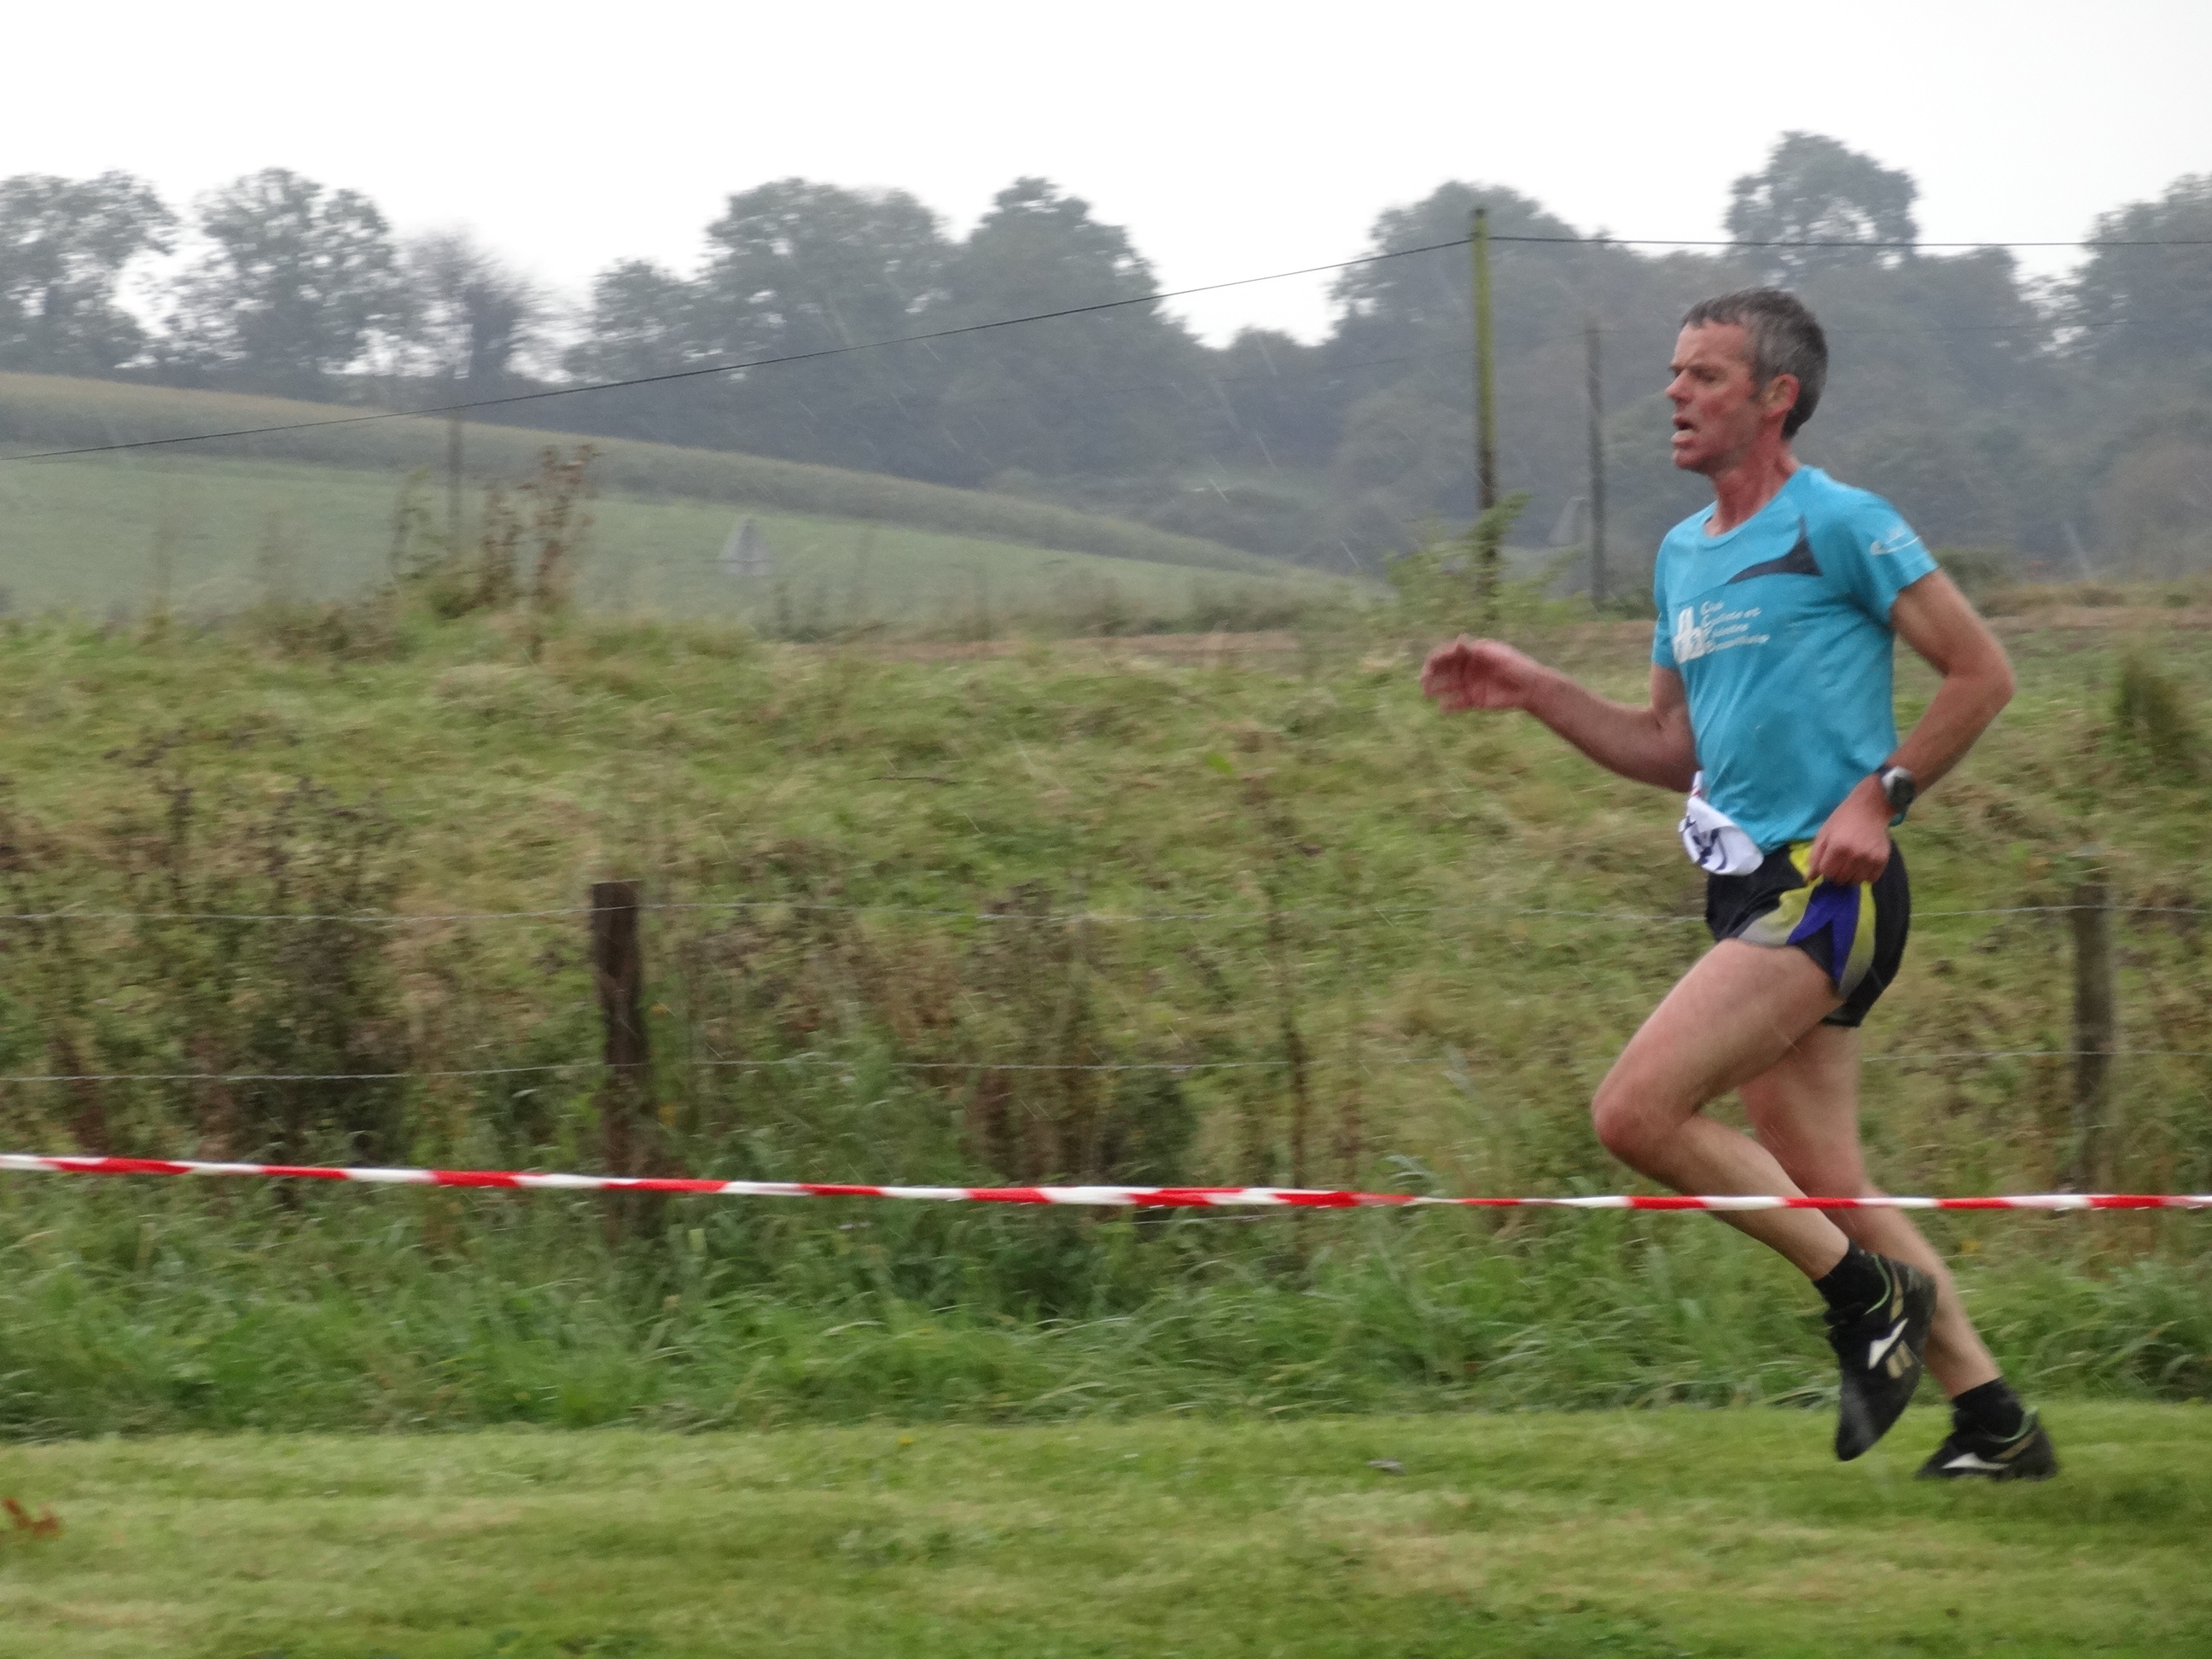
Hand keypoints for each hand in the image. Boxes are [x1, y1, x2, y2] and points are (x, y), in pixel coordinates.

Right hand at [1419, 636, 1543, 712]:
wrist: (1529, 686)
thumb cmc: (1513, 665)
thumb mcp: (1493, 654)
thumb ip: (1474, 650)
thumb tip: (1458, 639)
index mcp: (1471, 653)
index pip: (1448, 654)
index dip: (1437, 658)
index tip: (1430, 665)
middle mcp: (1467, 668)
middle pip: (1444, 670)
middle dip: (1431, 674)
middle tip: (1423, 680)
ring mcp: (1469, 684)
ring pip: (1447, 686)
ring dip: (1436, 689)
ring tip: (1426, 694)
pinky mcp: (1474, 700)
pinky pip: (1457, 703)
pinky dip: (1449, 706)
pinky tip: (1442, 708)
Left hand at [1804, 777, 1892, 886]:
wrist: (1870, 809)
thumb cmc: (1842, 820)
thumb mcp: (1823, 834)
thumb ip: (1815, 857)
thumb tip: (1809, 879)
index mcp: (1837, 847)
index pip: (1827, 873)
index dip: (1825, 869)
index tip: (1828, 861)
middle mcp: (1854, 855)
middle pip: (1840, 879)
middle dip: (1837, 873)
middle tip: (1840, 861)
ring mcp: (1870, 859)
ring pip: (1855, 881)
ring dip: (1850, 876)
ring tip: (1851, 862)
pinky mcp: (1882, 860)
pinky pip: (1871, 879)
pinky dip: (1865, 875)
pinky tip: (1863, 863)